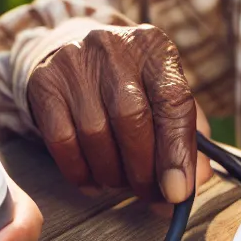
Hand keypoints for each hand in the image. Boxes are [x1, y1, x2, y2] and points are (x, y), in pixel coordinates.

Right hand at [27, 24, 212, 203]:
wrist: (73, 52)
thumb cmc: (129, 83)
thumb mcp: (163, 95)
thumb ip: (188, 136)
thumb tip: (196, 180)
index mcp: (154, 48)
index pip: (172, 100)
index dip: (177, 151)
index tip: (178, 191)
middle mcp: (113, 47)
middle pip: (132, 118)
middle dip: (143, 169)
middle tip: (149, 193)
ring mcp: (74, 62)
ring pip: (95, 134)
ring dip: (112, 173)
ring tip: (121, 181)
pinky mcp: (44, 83)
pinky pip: (63, 141)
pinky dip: (80, 171)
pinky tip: (93, 178)